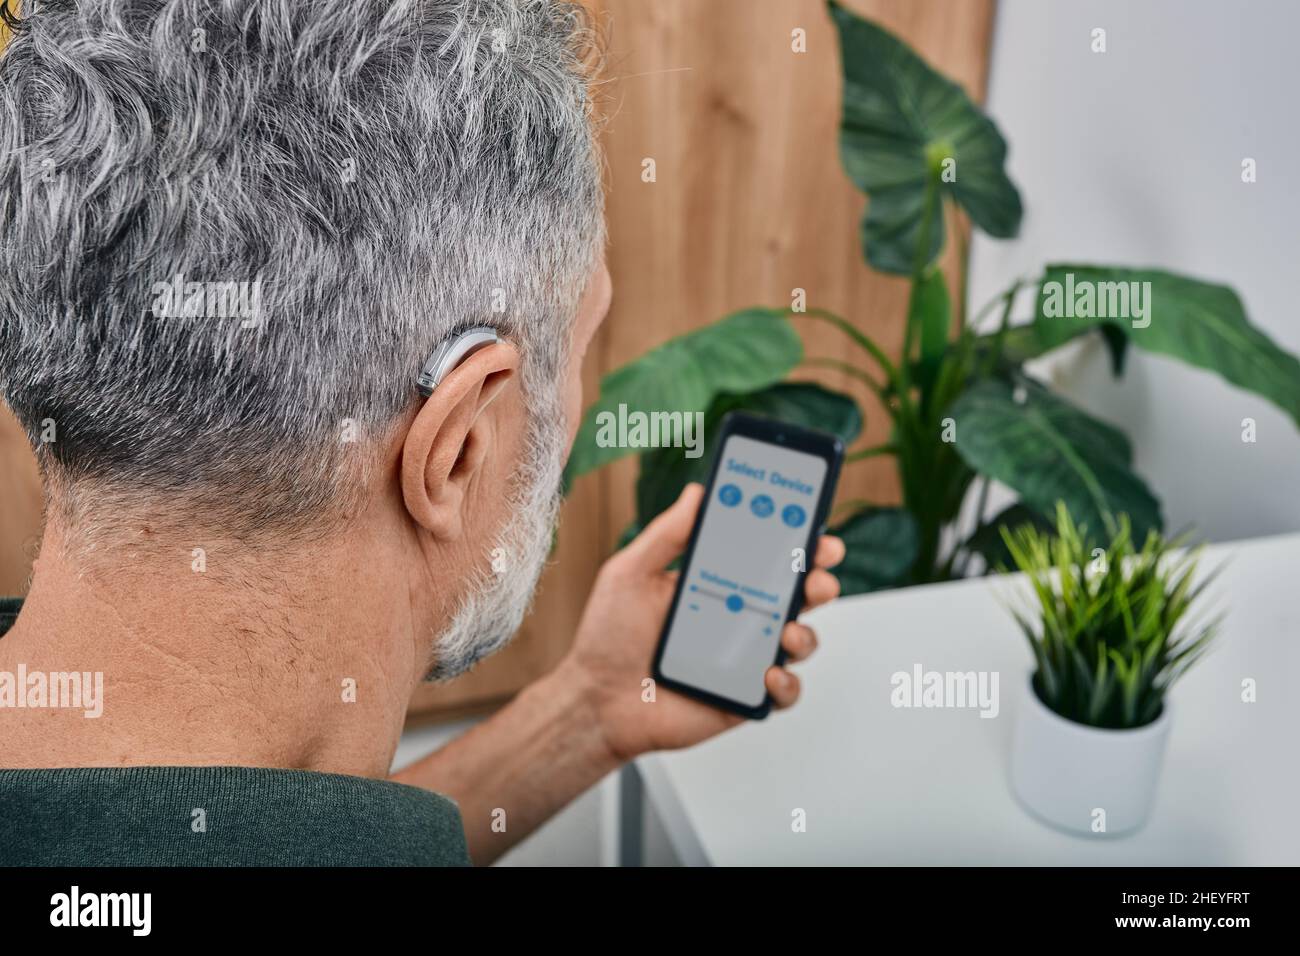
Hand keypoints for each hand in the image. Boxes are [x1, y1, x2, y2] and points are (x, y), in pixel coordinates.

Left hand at [559, 482, 844, 762]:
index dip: (797, 541)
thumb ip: (667, 534)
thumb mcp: (631, 573)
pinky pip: (782, 693)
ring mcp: (744, 658)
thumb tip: (698, 492)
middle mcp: (737, 617)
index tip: (812, 526)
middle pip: (795, 596)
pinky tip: (768, 674)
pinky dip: (786, 684)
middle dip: (817, 581)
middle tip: (816, 576)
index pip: (767, 556)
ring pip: (798, 641)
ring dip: (805, 633)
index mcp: (717, 583)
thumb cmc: (609, 636)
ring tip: (788, 631)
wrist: (596, 699)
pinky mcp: (742, 697)